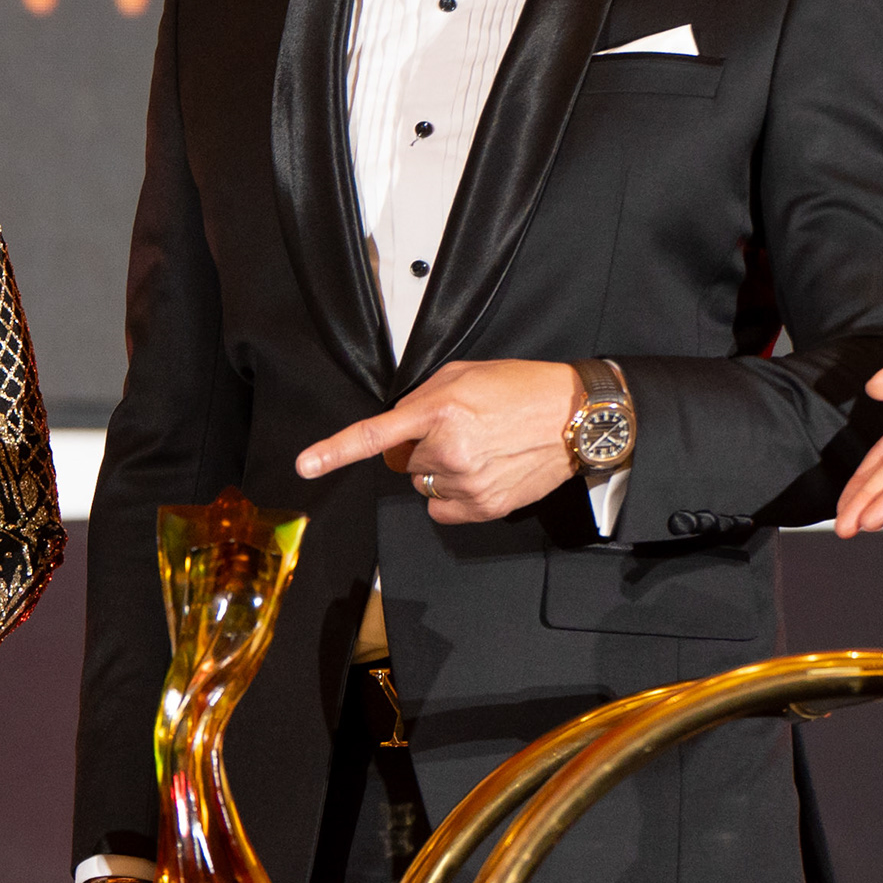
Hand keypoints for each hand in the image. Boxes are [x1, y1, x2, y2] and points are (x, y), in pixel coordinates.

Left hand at [294, 358, 583, 522]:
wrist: (577, 417)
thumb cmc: (523, 389)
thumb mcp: (465, 374)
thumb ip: (422, 399)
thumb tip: (398, 428)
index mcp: (440, 410)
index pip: (376, 435)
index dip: (335, 451)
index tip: (305, 466)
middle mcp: (449, 450)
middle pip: (403, 461)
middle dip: (421, 448)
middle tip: (461, 431)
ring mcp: (467, 482)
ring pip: (423, 484)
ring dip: (440, 470)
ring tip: (480, 450)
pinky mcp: (484, 506)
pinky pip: (442, 508)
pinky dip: (452, 495)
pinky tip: (481, 474)